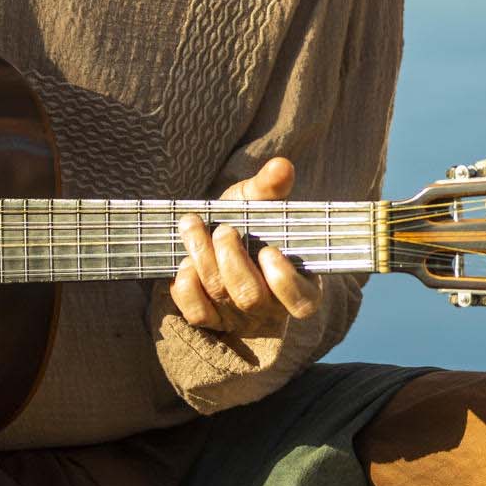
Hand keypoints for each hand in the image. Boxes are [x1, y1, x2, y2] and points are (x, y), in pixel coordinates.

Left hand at [170, 156, 322, 339]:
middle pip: (251, 296)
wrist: (216, 237)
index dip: (284, 282)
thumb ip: (271, 188)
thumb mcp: (260, 203)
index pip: (301, 301)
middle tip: (223, 230)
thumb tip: (282, 166)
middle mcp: (269, 307)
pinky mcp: (210, 320)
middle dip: (232, 262)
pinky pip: (197, 314)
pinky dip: (187, 289)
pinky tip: (184, 263)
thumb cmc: (249, 222)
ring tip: (192, 226)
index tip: (268, 251)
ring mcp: (238, 316)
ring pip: (222, 298)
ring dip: (204, 259)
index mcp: (298, 283)